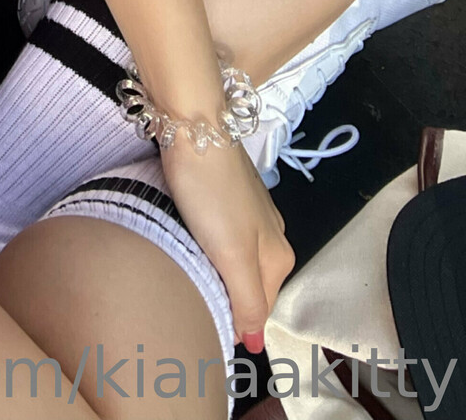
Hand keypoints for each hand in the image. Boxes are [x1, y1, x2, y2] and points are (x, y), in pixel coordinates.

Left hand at [158, 136, 294, 349]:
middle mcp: (271, 236)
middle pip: (249, 286)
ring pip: (235, 260)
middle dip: (228, 298)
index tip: (206, 323)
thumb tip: (255, 343)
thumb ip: (248, 302)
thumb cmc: (212, 193)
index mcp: (278, 256)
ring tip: (189, 275)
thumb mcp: (233, 255)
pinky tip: (191, 243)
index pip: (260, 309)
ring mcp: (250, 213)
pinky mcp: (227, 194)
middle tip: (196, 302)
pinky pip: (222, 236)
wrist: (193, 125)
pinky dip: (208, 248)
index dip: (235, 322)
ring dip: (216, 273)